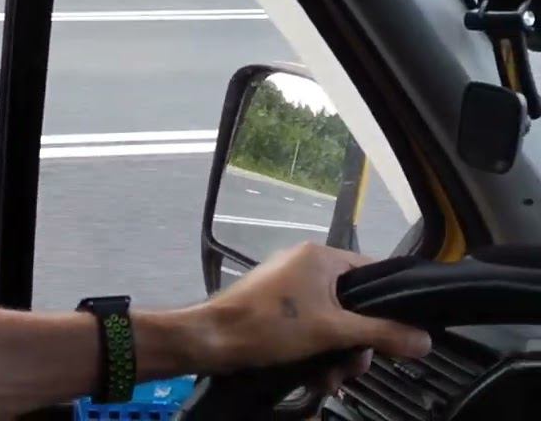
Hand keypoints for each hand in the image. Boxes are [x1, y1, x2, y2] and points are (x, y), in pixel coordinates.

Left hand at [196, 243, 431, 377]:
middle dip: (357, 344)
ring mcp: (289, 288)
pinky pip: (310, 329)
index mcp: (320, 257)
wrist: (212, 340)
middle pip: (354, 305)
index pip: (374, 272)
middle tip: (353, 368)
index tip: (399, 335)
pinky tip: (315, 379)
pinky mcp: (276, 310)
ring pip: (333, 323)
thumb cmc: (270, 326)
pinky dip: (316, 353)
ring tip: (329, 379)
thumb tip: (425, 339)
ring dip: (337, 356)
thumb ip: (381, 333)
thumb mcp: (332, 332)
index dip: (390, 304)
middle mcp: (305, 266)